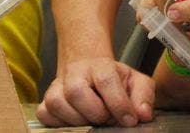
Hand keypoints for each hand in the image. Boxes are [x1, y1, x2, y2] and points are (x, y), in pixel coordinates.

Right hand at [36, 56, 154, 126]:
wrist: (89, 72)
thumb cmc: (114, 80)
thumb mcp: (136, 82)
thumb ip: (143, 96)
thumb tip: (143, 115)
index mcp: (101, 66)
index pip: (106, 81)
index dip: (118, 103)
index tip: (129, 120)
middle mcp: (75, 73)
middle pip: (76, 92)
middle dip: (96, 113)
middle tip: (108, 119)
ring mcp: (57, 87)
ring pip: (57, 104)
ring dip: (78, 120)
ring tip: (93, 120)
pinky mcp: (45, 101)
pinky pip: (45, 114)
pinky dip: (60, 123)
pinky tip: (77, 120)